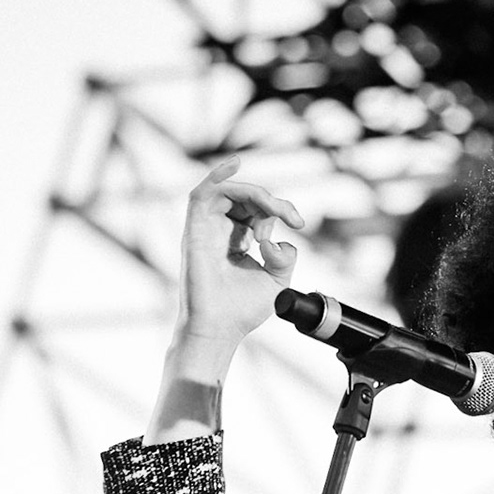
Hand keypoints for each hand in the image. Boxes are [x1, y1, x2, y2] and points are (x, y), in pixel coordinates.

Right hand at [177, 156, 304, 344]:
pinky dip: (216, 175)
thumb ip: (286, 256)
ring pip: (228, 192)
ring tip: (273, 208)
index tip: (298, 224)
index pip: (259, 210)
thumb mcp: (277, 281)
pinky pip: (200, 194)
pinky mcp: (195, 231)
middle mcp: (220, 231)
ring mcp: (207, 229)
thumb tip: (278, 239)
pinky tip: (234, 164)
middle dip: (272, 201)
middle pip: (245, 198)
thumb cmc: (241, 310)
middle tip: (291, 218)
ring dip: (255, 193)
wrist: (220, 329)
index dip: (280, 210)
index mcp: (238, 240)